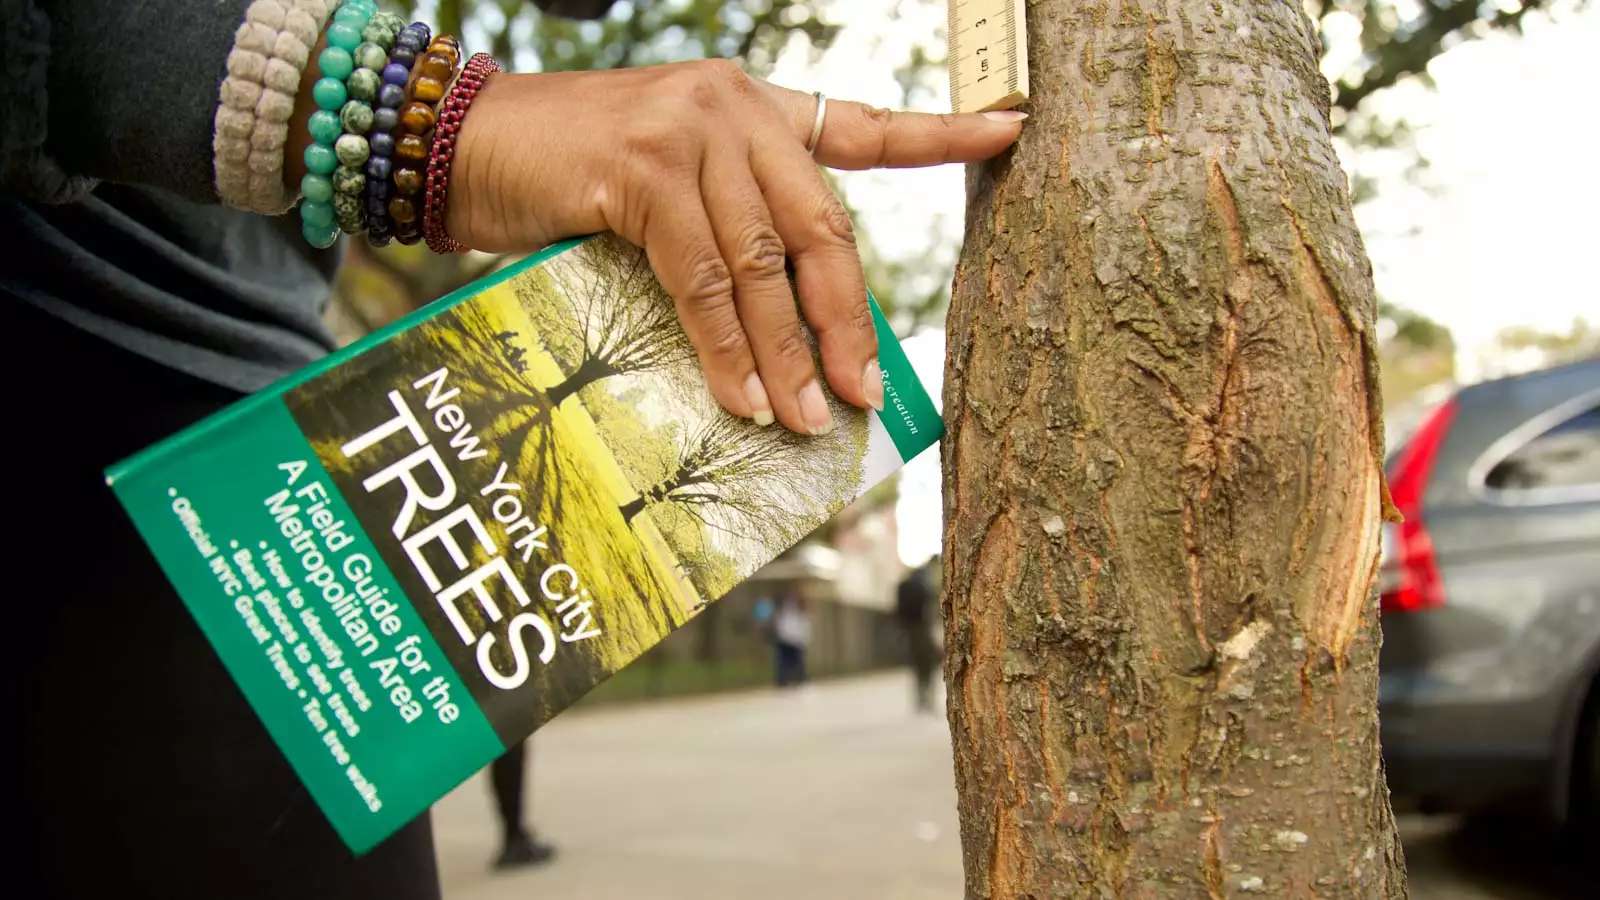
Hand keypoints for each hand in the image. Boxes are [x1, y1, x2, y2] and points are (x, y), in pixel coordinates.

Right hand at [447, 59, 1024, 433]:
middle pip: (820, 225)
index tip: (1011, 130)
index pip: (862, 125)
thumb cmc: (567, 178)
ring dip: (786, 354)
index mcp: (752, 108)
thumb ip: (725, 239)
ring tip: (805, 418)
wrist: (464, 143)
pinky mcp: (642, 168)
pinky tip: (742, 396)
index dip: (939, 134)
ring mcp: (690, 130)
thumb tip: (782, 342)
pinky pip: (702, 277)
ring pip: (762, 263)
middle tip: (865, 393)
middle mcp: (733, 106)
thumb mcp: (664, 194)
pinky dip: (725, 347)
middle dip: (846, 320)